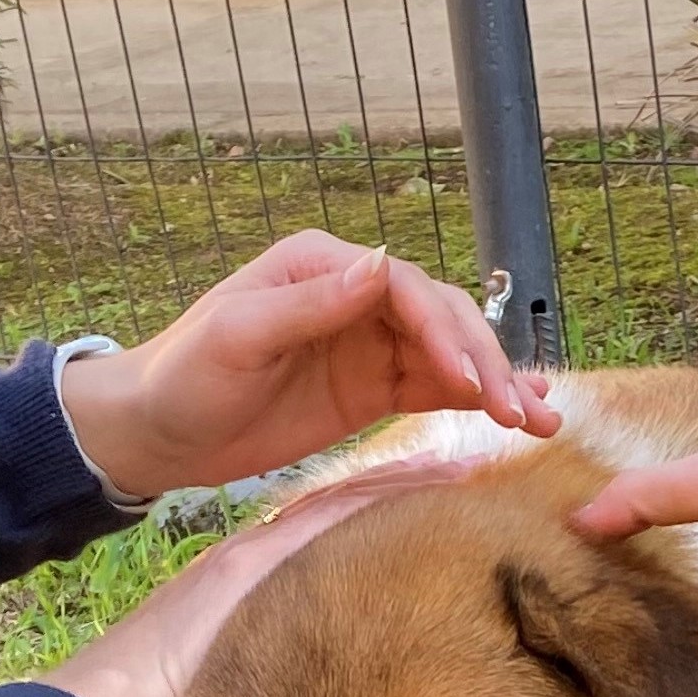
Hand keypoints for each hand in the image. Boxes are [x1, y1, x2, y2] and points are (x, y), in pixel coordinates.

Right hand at [42, 459, 462, 696]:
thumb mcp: (229, 680)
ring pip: (337, 504)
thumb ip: (268, 670)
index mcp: (246, 579)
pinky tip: (419, 485)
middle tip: (462, 468)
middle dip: (397, 485)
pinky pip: (322, 522)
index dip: (373, 510)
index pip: (323, 533)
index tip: (426, 495)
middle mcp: (251, 556)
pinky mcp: (247, 567)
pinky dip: (372, 499)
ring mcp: (248, 556)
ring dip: (398, 482)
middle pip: (338, 508)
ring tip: (460, 466)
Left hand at [58, 234, 557, 499]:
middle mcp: (354, 295)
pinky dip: (477, 401)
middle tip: (518, 410)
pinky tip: (519, 417)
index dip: (443, 330)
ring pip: (450, 354)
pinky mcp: (371, 388)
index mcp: (323, 266)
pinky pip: (435, 388)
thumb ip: (312, 305)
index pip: (403, 286)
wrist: (156, 433)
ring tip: (541, 422)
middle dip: (484, 361)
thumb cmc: (183, 376)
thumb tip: (382, 263)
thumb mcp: (238, 336)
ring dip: (498, 383)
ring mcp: (368, 343)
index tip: (468, 380)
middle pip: (440, 317)